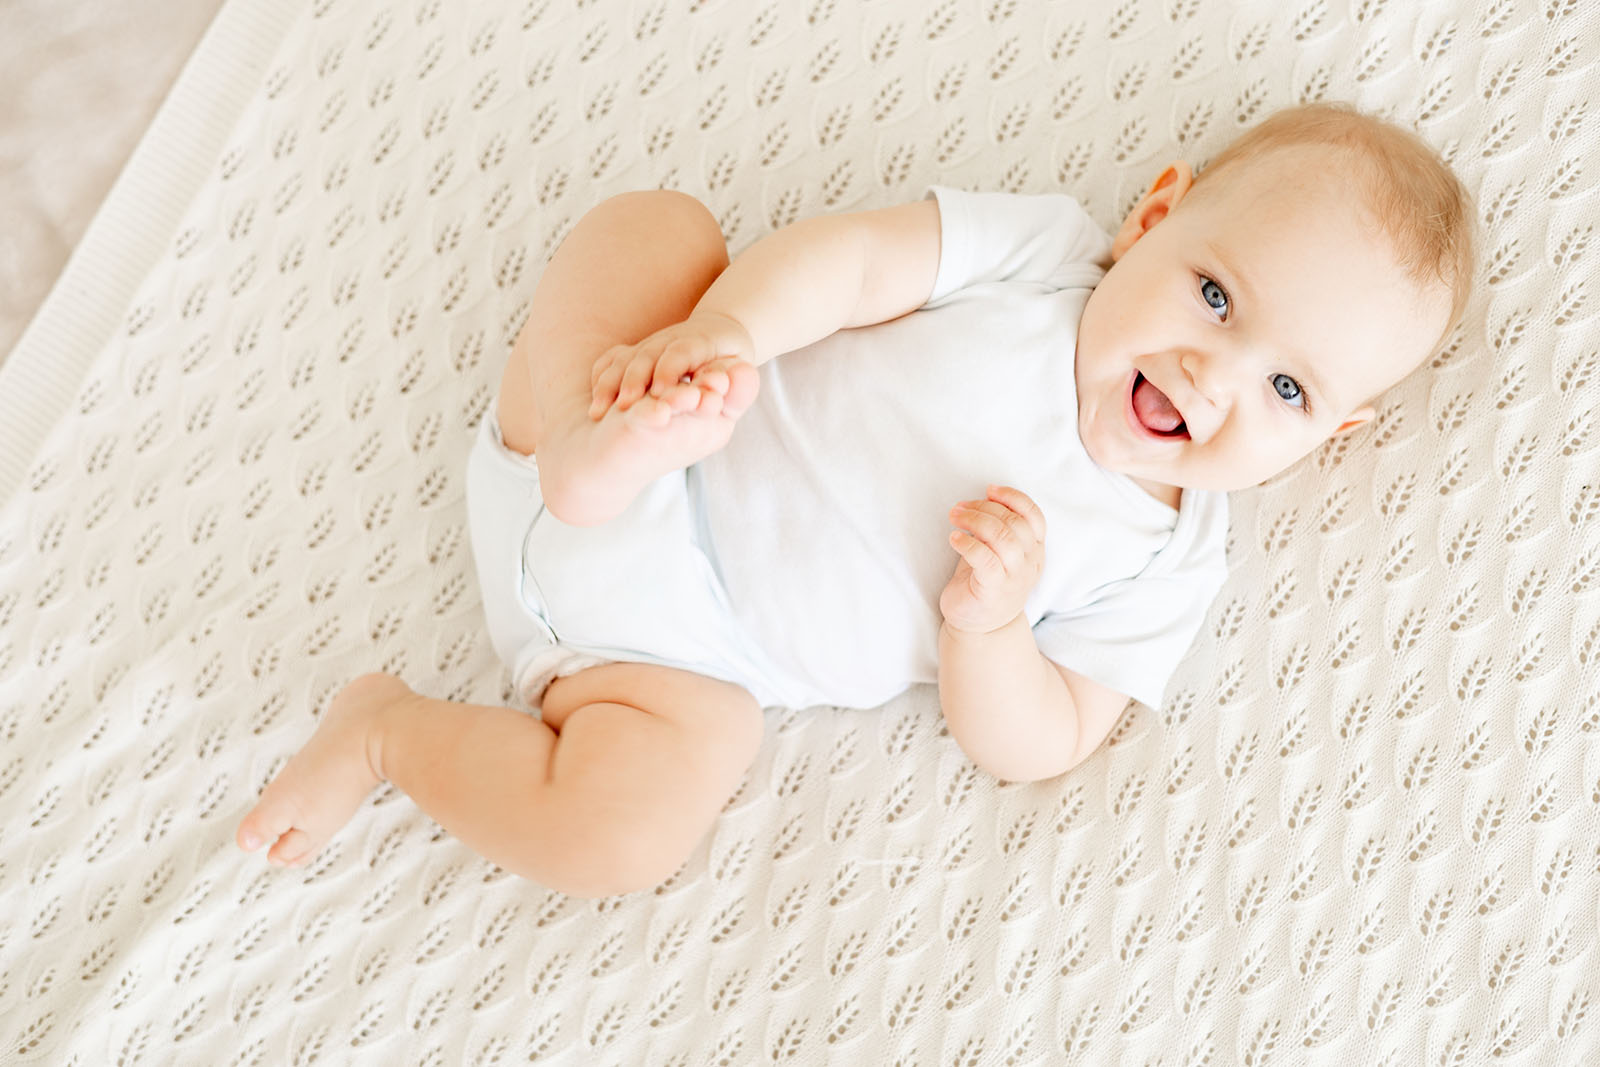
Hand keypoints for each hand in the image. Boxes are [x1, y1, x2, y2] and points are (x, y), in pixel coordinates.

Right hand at [589, 311, 756, 418]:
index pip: (681, 352)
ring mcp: (650, 344)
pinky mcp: (634, 352)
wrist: (720, 334)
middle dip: (633, 380)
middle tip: (624, 408)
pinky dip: (601, 379)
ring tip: (600, 413)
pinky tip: (597, 404)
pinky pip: (610, 360)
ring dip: (610, 384)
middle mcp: (671, 340)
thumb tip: (737, 380)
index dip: (669, 370)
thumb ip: (739, 385)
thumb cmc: (730, 366)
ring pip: (624, 358)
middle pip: (646, 355)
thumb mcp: (739, 377)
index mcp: (700, 344)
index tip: (660, 395)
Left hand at [939, 485, 1046, 634]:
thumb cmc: (986, 582)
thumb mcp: (998, 552)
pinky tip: (954, 539)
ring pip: (1003, 538)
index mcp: (1035, 551)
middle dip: (984, 508)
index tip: (989, 490)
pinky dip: (968, 544)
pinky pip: (985, 560)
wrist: (980, 627)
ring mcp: (1014, 578)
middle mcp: (1029, 564)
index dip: (1013, 498)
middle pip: (1014, 523)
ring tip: (955, 518)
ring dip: (975, 521)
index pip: (1034, 516)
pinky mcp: (993, 590)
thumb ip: (1000, 527)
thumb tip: (988, 497)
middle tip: (958, 508)